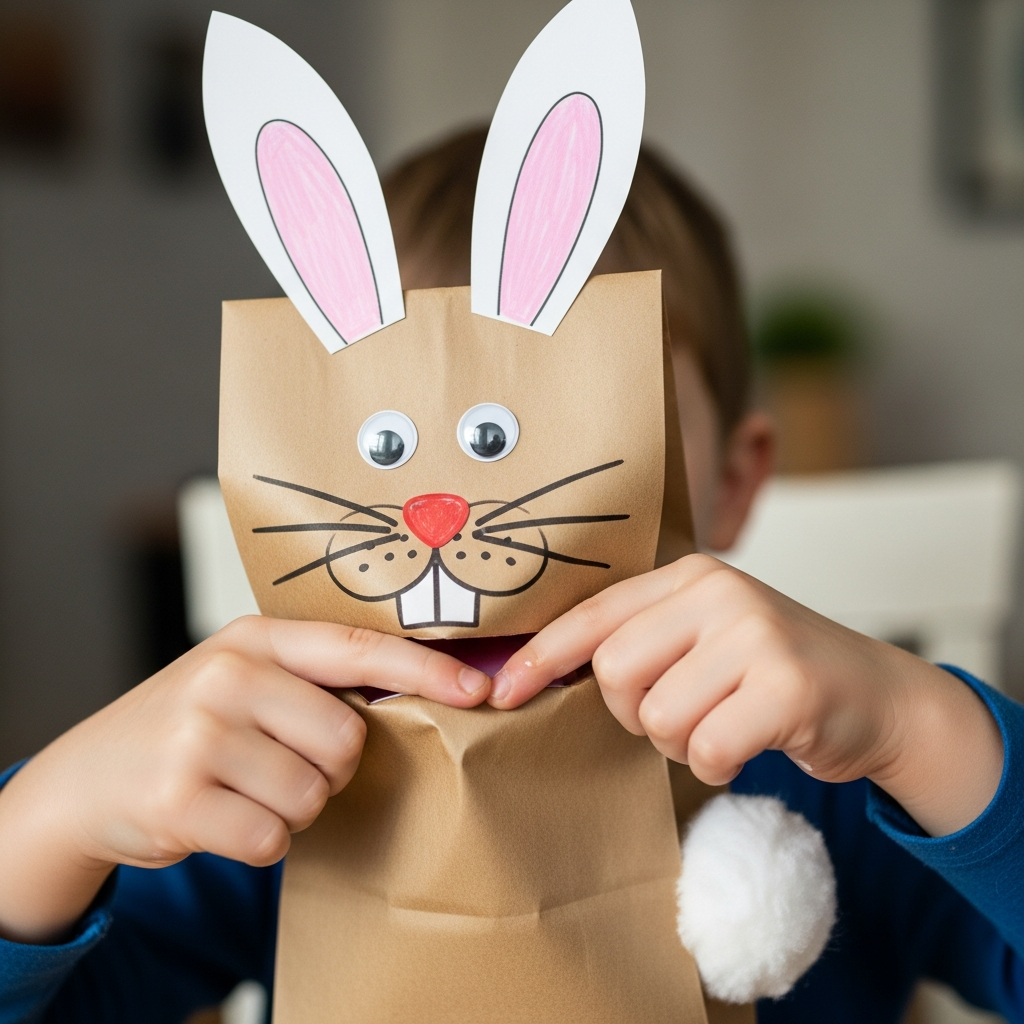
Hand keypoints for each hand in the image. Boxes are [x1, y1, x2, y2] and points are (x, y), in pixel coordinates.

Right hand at [0, 616, 490, 942]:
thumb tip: (421, 692)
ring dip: (293, 808)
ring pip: (311, 794)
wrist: (88, 777)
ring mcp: (198, 736)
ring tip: (248, 788)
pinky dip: (262, 841)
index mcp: (254, 638)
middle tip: (285, 765)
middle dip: (331, 769)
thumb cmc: (188, 725)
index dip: (423, 669)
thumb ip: (313, 678)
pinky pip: (271, 837)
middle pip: (346, 740)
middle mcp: (227, 676)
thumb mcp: (242, 678)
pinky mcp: (177, 799)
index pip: (357, 648)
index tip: (475, 688)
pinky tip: (226, 817)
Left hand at [491, 554, 1002, 837]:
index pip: (594, 614)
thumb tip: (544, 671)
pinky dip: (717, 762)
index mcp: (691, 576)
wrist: (878, 694)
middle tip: (677, 713)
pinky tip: (748, 743)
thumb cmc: (774, 671)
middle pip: (614, 671)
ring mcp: (756, 636)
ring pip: (658, 717)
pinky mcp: (786, 687)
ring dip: (680, 742)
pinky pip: (706, 748)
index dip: (541, 656)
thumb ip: (647, 638)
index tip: (503, 692)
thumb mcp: (709, 635)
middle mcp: (719, 594)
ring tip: (720, 725)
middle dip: (633, 712)